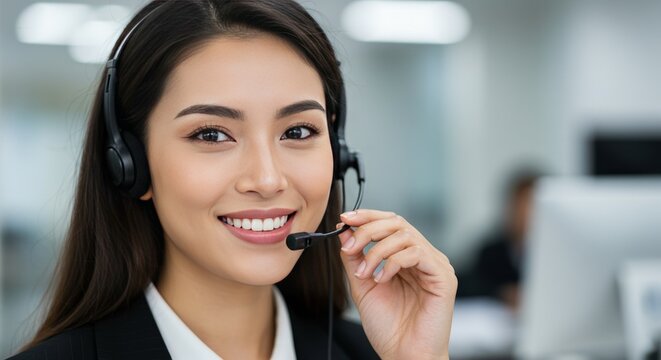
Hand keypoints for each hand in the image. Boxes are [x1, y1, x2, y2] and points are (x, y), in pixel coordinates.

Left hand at [336, 209, 456, 359]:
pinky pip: (417, 253)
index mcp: (407, 256)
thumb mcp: (362, 285)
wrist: (403, 355)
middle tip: (349, 246)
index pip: (390, 223)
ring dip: (377, 251)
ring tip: (365, 273)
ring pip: (405, 235)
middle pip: (398, 223)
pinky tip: (382, 279)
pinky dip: (393, 262)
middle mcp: (423, 256)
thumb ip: (355, 258)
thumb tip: (345, 230)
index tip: (344, 219)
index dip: (368, 216)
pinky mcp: (443, 277)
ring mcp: (435, 265)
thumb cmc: (388, 326)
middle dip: (368, 230)